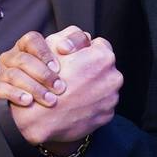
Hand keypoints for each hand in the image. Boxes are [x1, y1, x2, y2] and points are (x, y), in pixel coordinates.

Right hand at [0, 26, 91, 106]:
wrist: (38, 115)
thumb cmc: (54, 82)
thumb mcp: (68, 62)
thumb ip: (77, 46)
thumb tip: (88, 38)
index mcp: (28, 47)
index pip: (32, 40)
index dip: (44, 52)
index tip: (59, 67)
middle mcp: (13, 58)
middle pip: (23, 59)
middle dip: (43, 74)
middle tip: (61, 88)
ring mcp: (3, 73)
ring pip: (13, 74)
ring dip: (34, 88)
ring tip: (51, 100)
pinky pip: (0, 89)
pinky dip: (16, 95)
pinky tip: (29, 102)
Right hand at [6, 33, 120, 145]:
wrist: (42, 119)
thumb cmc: (44, 80)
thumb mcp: (54, 47)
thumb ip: (73, 37)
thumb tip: (84, 39)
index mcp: (103, 57)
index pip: (99, 45)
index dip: (84, 50)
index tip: (73, 59)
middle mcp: (113, 77)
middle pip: (104, 67)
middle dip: (90, 69)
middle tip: (71, 76)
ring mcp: (112, 98)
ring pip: (104, 86)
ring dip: (92, 87)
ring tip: (72, 92)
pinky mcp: (107, 115)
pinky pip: (101, 104)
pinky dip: (91, 104)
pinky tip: (76, 105)